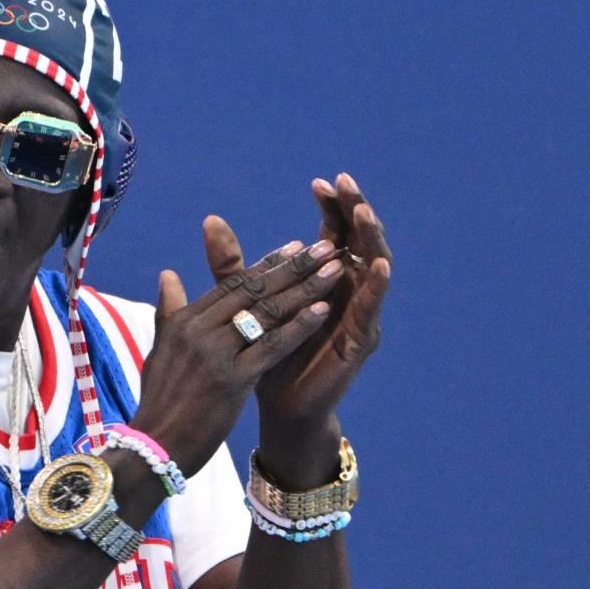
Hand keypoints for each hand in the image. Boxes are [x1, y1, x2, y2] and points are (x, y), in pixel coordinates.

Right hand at [127, 228, 346, 476]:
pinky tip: (324, 310)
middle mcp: (199, 330)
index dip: (267, 264)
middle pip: (255, 290)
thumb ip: (168, 312)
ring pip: (267, 313)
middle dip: (294, 267)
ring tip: (334, 269)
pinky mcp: (231, 381)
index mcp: (184, 321)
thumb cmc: (158, 405)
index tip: (294, 247)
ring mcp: (215, 355)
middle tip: (325, 247)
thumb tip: (168, 275)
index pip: (233, 284)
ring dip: (306, 288)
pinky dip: (299, 326)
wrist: (153, 449)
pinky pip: (272, 347)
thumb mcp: (159, 351)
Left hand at [251, 173, 391, 435]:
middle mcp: (346, 291)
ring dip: (370, 239)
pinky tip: (379, 264)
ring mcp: (357, 314)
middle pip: (358, 242)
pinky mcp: (361, 340)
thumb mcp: (245, 302)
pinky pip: (372, 308)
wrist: (276, 406)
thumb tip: (210, 220)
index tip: (320, 182)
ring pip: (373, 268)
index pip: (334, 232)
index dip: (331, 207)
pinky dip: (378, 285)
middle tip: (347, 184)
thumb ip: (232, 264)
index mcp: (322, 279)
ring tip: (364, 214)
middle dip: (355, 212)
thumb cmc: (265, 355)